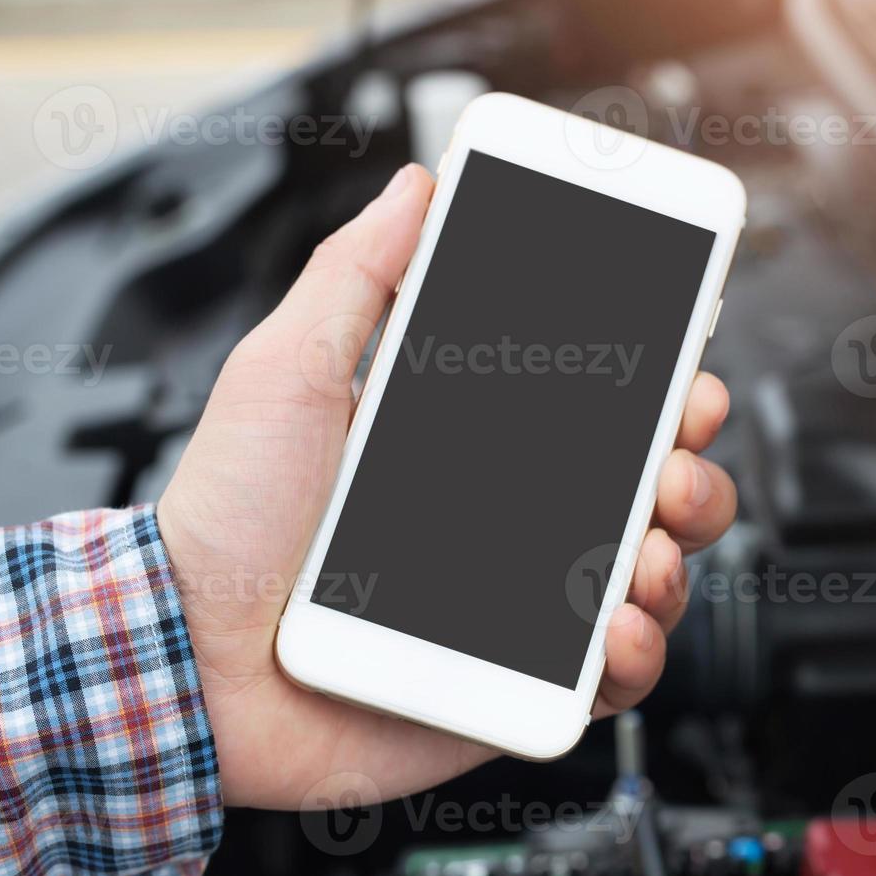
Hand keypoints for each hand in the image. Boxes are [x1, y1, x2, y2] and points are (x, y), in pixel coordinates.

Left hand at [157, 164, 736, 808]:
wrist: (185, 657)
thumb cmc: (229, 518)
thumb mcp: (289, 371)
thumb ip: (357, 276)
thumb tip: (412, 188)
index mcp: (474, 446)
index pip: (596, 408)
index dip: (657, 386)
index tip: (686, 361)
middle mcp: (515, 523)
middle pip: (648, 487)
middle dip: (691, 463)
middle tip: (675, 451)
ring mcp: (523, 608)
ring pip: (650, 573)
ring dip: (675, 551)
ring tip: (645, 545)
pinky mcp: (518, 686)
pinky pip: (611, 675)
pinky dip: (636, 650)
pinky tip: (613, 626)